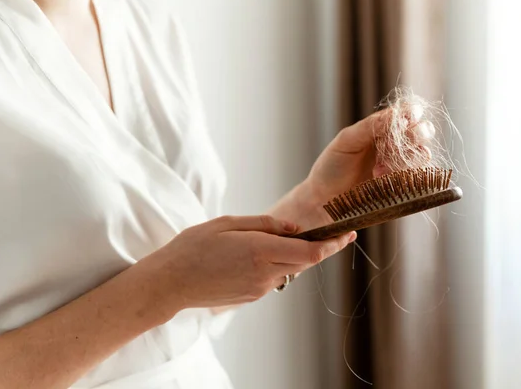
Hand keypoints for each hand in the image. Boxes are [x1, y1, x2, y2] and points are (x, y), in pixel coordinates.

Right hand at [143, 215, 356, 312]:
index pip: (310, 251)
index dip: (333, 244)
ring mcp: (259, 288)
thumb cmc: (194, 247)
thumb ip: (265, 224)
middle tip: (331, 232)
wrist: (171, 282)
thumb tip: (294, 228)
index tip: (348, 234)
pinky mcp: (252, 296)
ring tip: (283, 238)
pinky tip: (259, 253)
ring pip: (290, 269)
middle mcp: (265, 273)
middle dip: (320, 247)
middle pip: (306, 261)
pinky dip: (277, 264)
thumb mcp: (227, 223)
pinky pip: (274, 277)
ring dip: (295, 255)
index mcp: (260, 251)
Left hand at [269, 108, 434, 229]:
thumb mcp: (346, 141)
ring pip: (424, 153)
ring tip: (378, 170)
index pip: (408, 112)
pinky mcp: (403, 186)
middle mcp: (395, 144)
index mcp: (381, 127)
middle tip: (390, 147)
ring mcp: (401, 165)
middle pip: (423, 130)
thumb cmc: (331, 167)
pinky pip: (418, 177)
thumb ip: (370, 126)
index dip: (411, 114)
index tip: (405, 121)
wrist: (324, 200)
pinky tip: (382, 179)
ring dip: (406, 159)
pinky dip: (404, 176)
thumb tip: (398, 115)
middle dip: (415, 134)